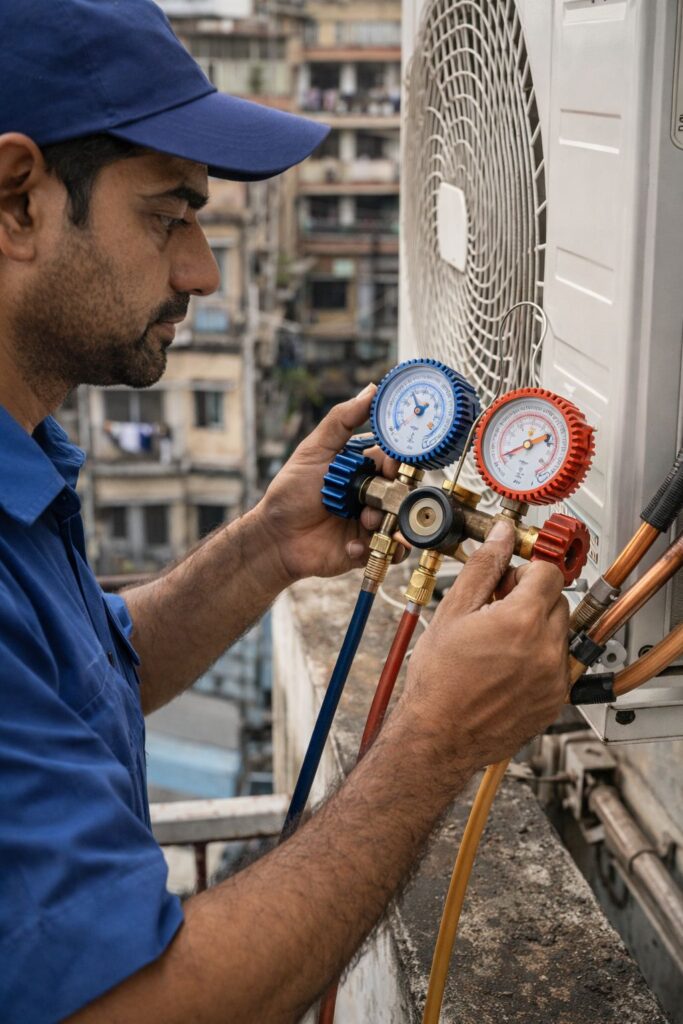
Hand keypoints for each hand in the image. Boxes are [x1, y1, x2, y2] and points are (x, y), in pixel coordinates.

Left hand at [258, 385, 405, 582]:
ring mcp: (372, 523)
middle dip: (394, 495)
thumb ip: (342, 420)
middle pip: (403, 492)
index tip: (392, 465)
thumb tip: (371, 390)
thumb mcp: (314, 450)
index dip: (397, 462)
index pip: (394, 461)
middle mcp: (372, 495)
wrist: (276, 536)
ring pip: (400, 522)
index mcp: (364, 470)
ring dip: (385, 522)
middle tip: (376, 498)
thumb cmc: (292, 492)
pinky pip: (389, 552)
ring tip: (364, 522)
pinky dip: (375, 548)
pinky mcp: (368, 549)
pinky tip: (352, 545)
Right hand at [401, 520, 567, 774]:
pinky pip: (558, 663)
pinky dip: (539, 658)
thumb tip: (500, 536)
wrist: (439, 735)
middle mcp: (547, 648)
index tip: (509, 577)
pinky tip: (506, 666)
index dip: (525, 570)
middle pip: (557, 600)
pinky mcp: (556, 699)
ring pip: (559, 631)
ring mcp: (555, 677)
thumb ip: (483, 567)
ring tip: (498, 641)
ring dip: (536, 627)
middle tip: (496, 609)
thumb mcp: (452, 611)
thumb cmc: (438, 680)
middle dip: (530, 597)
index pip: (548, 572)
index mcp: (522, 620)